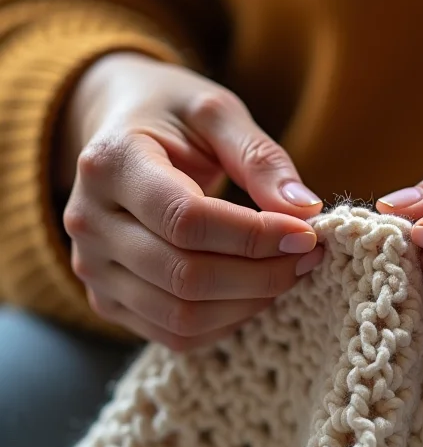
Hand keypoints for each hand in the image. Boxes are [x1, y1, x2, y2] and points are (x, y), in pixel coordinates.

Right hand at [60, 52, 324, 349]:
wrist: (119, 133)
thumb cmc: (172, 115)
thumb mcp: (216, 112)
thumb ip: (260, 158)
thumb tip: (304, 210)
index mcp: (111, 164)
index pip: (187, 220)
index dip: (255, 236)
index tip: (307, 232)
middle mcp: (90, 223)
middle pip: (185, 276)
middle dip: (263, 274)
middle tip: (308, 255)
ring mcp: (94, 269)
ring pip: (181, 316)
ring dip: (250, 303)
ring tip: (289, 271)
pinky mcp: (109, 300)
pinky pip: (176, 334)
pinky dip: (228, 321)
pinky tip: (257, 291)